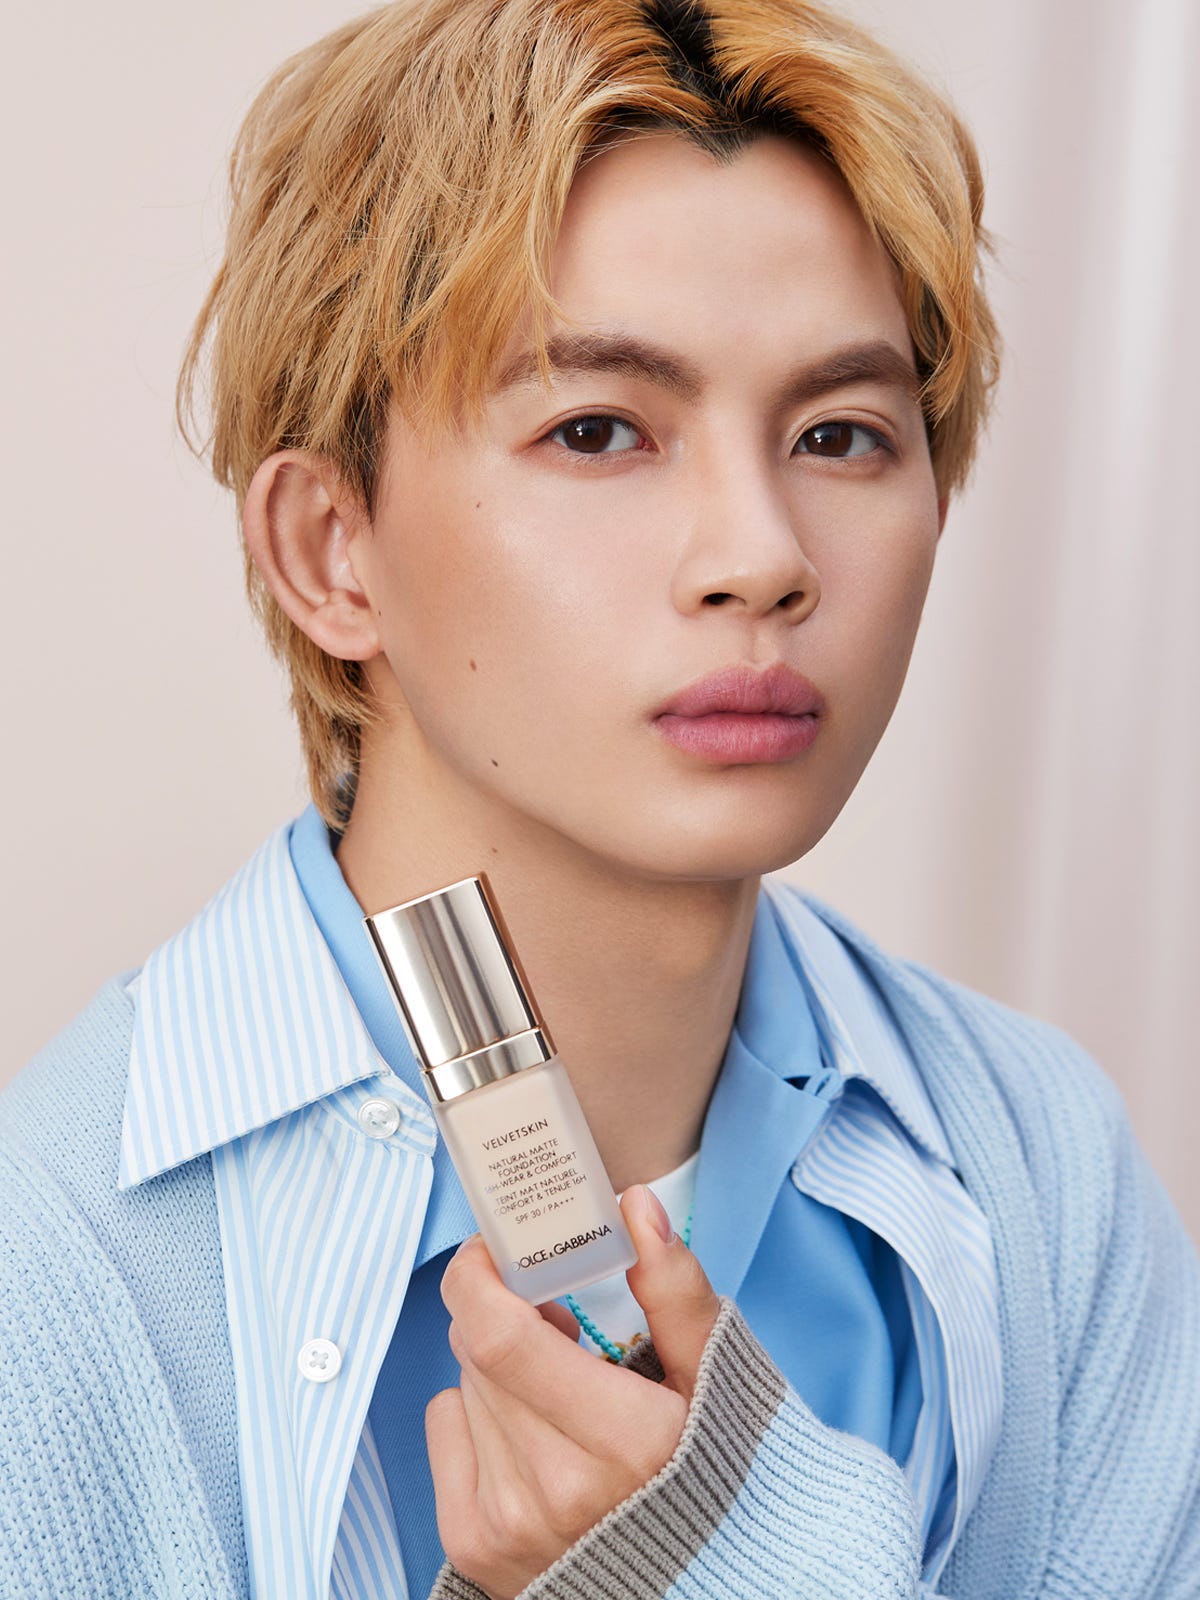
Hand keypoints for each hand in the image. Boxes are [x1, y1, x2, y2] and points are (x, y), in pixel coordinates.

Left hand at [426, 1184, 721, 1599]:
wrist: (700, 1576)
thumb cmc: (709, 1465)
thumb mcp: (714, 1373)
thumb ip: (675, 1287)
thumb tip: (635, 1206)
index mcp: (629, 1440)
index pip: (500, 1335)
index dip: (479, 1277)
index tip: (495, 1250)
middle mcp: (561, 1489)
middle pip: (478, 1350)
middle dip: (505, 1314)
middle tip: (555, 1322)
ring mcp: (512, 1524)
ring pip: (463, 1385)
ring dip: (497, 1368)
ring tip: (556, 1389)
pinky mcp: (476, 1546)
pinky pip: (444, 1429)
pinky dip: (474, 1415)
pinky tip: (528, 1435)